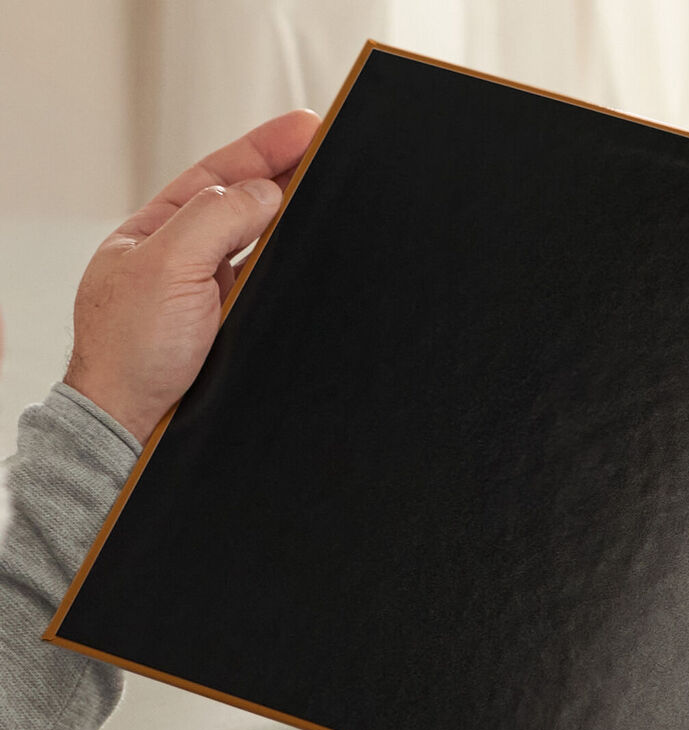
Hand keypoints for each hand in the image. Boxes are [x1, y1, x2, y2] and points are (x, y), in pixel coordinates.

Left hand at [64, 110, 321, 444]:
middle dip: (292, 174)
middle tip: (335, 149)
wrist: (138, 423)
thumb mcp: (165, 267)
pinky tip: (323, 255)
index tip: (308, 126)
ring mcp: (218, 290)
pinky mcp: (243, 323)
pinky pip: (278, 283)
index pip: (220, 174)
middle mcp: (191, 255)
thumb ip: (215, 220)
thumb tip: (267, 192)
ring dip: (300, 220)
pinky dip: (300, 265)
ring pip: (269, 241)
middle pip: (250, 201)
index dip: (264, 146)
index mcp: (160, 229)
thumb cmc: (130, 351)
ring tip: (338, 194)